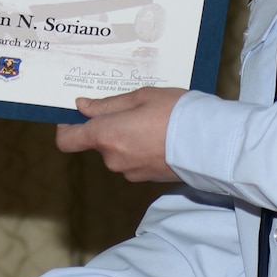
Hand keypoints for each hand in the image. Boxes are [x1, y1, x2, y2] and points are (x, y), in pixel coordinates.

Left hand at [57, 86, 183, 180]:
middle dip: (110, 126)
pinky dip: (142, 149)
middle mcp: (112, 158)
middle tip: (134, 108)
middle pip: (98, 142)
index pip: (68, 140)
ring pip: (118, 151)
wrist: (209, 143)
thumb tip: (83, 107)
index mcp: (106, 135)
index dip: (67, 127)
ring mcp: (129, 172)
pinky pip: (135, 160)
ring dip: (128, 138)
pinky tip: (162, 137)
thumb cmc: (175, 113)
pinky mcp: (146, 179)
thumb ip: (108, 104)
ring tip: (154, 121)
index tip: (77, 115)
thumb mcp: (141, 97)